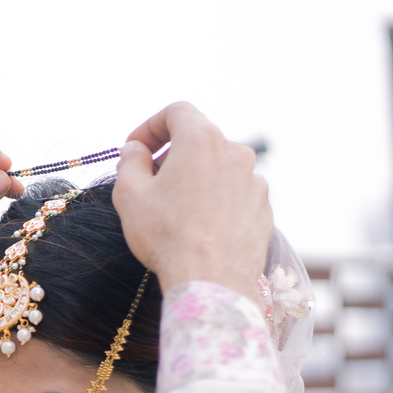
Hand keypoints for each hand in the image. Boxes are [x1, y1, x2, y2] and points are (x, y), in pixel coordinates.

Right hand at [112, 102, 270, 298]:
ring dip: (195, 179)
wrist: (210, 281)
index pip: (176, 111)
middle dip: (171, 154)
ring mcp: (254, 181)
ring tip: (174, 209)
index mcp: (202, 140)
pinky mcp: (263, 208)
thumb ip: (130, 162)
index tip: (135, 150)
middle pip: (199, 139)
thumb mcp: (129, 194)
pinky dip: (214, 200)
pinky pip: (233, 194)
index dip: (150, 126)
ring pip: (218, 168)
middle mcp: (235, 152)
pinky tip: (197, 226)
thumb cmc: (166, 235)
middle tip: (149, 181)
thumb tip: (135, 150)